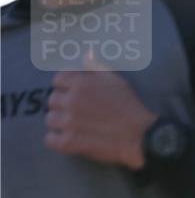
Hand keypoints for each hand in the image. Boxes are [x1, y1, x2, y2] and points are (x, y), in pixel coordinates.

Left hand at [45, 52, 155, 169]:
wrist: (142, 136)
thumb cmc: (131, 108)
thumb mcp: (116, 81)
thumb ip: (97, 67)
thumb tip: (86, 54)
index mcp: (80, 84)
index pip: (58, 81)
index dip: (65, 88)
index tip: (75, 96)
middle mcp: (71, 101)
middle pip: (52, 101)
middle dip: (63, 106)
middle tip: (78, 114)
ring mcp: (69, 122)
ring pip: (50, 120)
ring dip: (59, 123)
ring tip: (74, 128)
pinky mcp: (70, 142)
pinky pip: (50, 140)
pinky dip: (57, 140)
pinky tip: (68, 140)